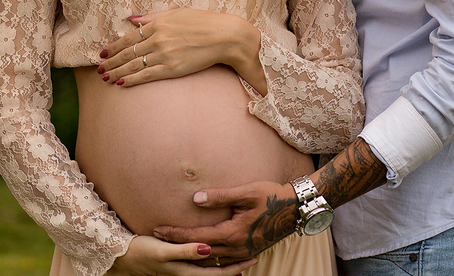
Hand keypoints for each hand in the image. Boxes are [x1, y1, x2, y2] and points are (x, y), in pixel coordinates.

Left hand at [98, 10, 263, 90]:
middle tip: (99, 69)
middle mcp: (157, 39)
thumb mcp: (176, 13)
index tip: (103, 53)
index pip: (129, 37)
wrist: (225, 36)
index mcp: (158, 24)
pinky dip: (132, 80)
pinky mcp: (172, 68)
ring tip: (105, 78)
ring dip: (117, 73)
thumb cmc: (203, 22)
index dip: (114, 47)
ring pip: (134, 66)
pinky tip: (122, 84)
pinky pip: (147, 76)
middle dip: (111, 62)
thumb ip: (152, 17)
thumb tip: (132, 19)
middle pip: (128, 53)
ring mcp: (164, 54)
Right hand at [106, 234, 255, 274]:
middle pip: (218, 274)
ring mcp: (183, 271)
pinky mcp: (178, 265)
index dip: (237, 267)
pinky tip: (215, 256)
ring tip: (241, 258)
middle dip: (236, 268)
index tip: (253, 258)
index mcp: (188, 273)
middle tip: (254, 257)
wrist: (122, 257)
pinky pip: (201, 267)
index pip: (219, 274)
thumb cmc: (143, 252)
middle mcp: (188, 274)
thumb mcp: (164, 251)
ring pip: (211, 271)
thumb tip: (210, 250)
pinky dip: (213, 263)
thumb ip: (186, 251)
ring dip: (226, 266)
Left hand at [152, 182, 298, 263]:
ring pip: (212, 259)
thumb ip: (220, 197)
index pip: (196, 237)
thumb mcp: (246, 192)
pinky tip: (203, 254)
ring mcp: (244, 252)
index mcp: (232, 233)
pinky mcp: (250, 251)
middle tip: (158, 240)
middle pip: (200, 251)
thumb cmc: (271, 195)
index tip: (157, 230)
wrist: (296, 208)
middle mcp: (236, 247)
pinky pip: (225, 260)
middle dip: (178, 246)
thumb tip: (196, 199)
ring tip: (175, 247)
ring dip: (193, 253)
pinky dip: (210, 259)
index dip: (175, 234)